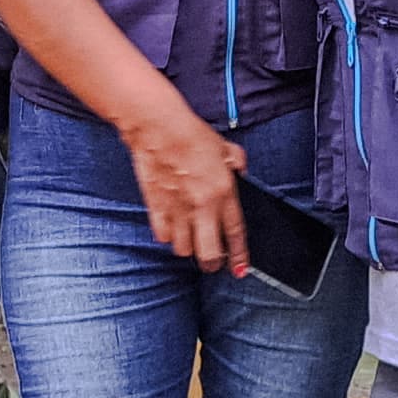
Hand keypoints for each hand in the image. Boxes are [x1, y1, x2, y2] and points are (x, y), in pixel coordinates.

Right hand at [123, 97, 248, 268]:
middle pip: (208, 254)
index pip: (235, 234)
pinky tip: (171, 226)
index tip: (239, 269)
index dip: (238, 256)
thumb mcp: (224, 146)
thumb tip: (241, 171)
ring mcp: (177, 210)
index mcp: (223, 192)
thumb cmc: (191, 134)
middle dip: (212, 263)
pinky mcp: (156, 208)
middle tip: (212, 261)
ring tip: (190, 237)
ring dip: (188, 246)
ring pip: (183, 249)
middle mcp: (202, 207)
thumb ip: (237, 162)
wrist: (158, 128)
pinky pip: (162, 236)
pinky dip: (167, 235)